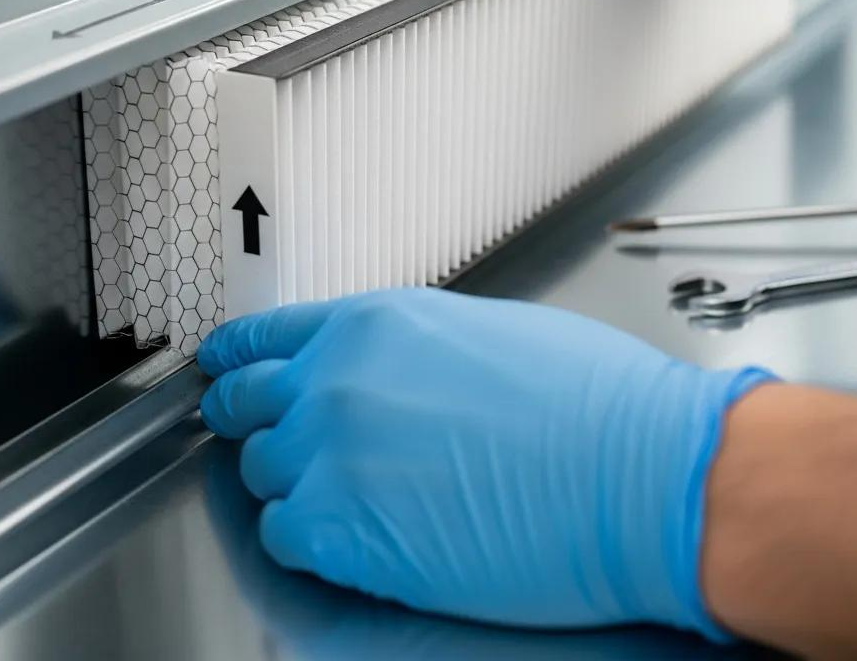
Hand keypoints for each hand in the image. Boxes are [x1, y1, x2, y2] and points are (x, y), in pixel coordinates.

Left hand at [197, 287, 771, 638]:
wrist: (633, 471)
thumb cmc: (588, 399)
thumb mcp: (486, 332)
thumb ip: (409, 347)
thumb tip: (384, 372)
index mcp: (375, 323)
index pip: (268, 333)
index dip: (239, 353)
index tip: (223, 366)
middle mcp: (336, 382)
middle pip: (248, 403)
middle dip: (250, 417)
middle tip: (259, 433)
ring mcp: (330, 456)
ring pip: (263, 472)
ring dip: (289, 481)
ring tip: (335, 491)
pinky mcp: (342, 533)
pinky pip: (286, 533)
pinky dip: (306, 534)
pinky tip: (350, 530)